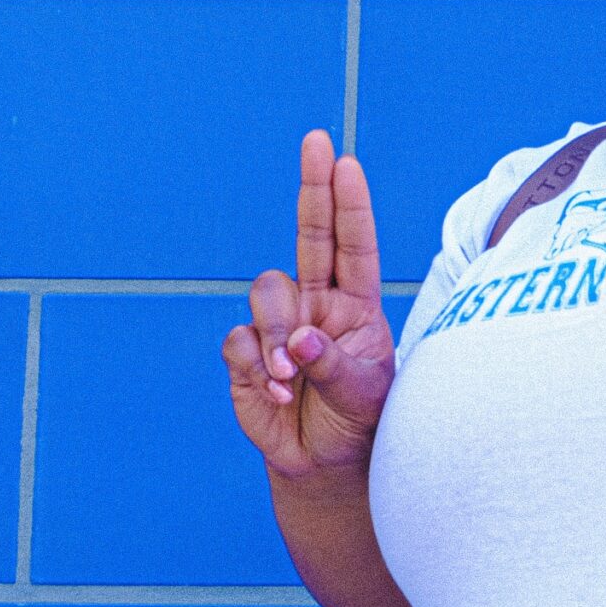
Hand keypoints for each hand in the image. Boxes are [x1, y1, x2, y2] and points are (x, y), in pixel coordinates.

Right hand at [224, 130, 397, 479]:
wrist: (324, 465)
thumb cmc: (358, 423)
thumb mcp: (365, 397)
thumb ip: (337, 365)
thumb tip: (301, 337)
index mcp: (357, 306)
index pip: (355, 246)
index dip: (350, 205)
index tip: (347, 163)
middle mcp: (317, 303)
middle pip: (310, 235)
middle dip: (312, 188)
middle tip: (315, 141)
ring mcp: (280, 324)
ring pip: (266, 293)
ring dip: (277, 334)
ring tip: (294, 377)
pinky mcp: (246, 353)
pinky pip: (240, 340)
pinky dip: (258, 366)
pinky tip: (278, 394)